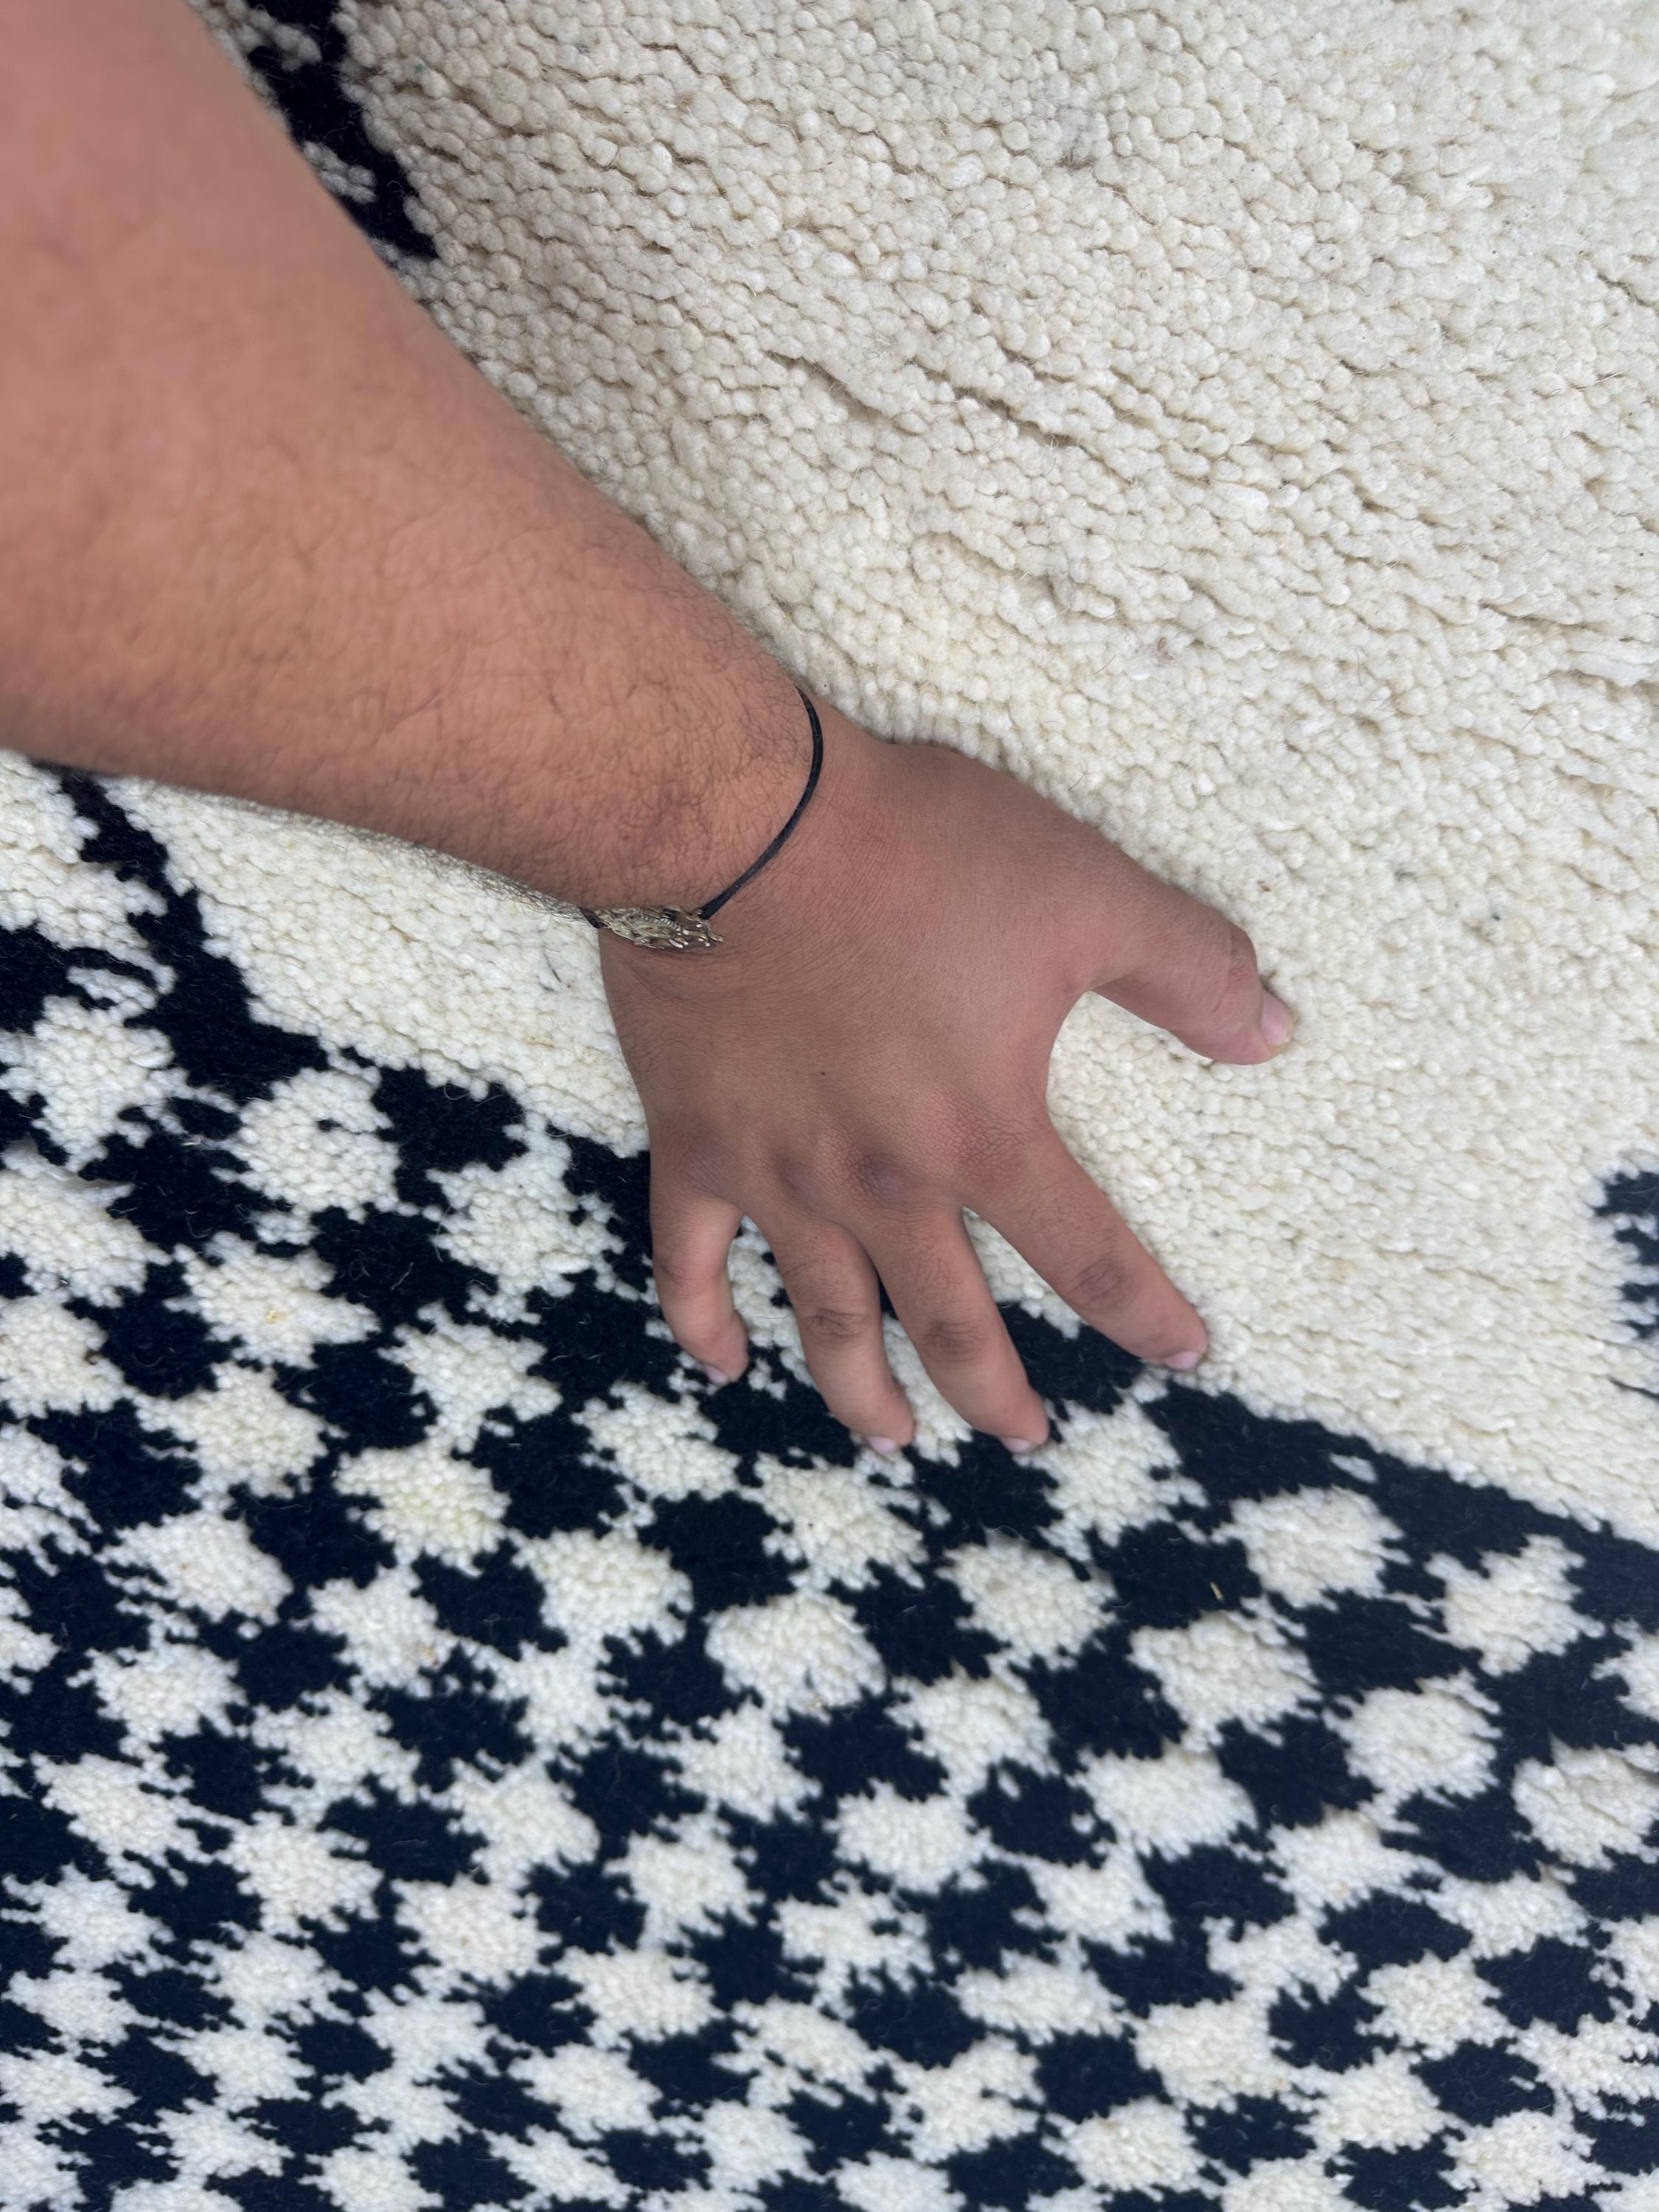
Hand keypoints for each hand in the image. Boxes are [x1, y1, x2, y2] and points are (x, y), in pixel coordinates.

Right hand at [598, 695, 1294, 1454]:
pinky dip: (705, 1323)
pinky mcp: (696, 1145)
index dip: (1146, 1316)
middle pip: (952, 1327)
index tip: (1183, 1355)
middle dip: (997, 1395)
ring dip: (864, 1392)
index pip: (1089, 1259)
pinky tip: (727, 1365)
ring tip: (895, 1438)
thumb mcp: (1086, 893)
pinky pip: (690, 1261)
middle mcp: (884, 1187)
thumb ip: (1190, 970)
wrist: (737, 826)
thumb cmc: (912, 855)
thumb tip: (1274, 1033)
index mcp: (984, 1138)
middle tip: (1026, 1436)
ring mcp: (782, 1178)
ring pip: (828, 1321)